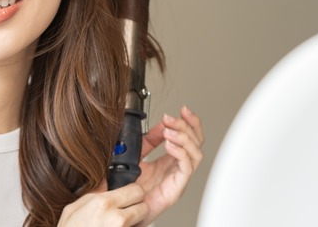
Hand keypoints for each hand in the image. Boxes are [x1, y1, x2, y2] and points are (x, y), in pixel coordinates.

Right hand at [58, 182, 148, 226]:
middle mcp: (116, 218)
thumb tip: (105, 183)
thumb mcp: (73, 209)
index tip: (130, 194)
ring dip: (136, 221)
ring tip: (119, 223)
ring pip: (142, 222)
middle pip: (144, 206)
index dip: (134, 192)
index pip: (136, 190)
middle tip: (128, 210)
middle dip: (138, 206)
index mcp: (104, 203)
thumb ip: (93, 194)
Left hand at [134, 106, 203, 225]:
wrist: (121, 208)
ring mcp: (178, 178)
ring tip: (169, 131)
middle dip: (186, 126)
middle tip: (170, 118)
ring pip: (196, 154)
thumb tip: (162, 124)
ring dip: (184, 138)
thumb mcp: (137, 154)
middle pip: (196, 143)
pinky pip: (186, 169)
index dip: (190, 122)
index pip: (189, 137)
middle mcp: (177, 168)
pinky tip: (169, 145)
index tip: (183, 109)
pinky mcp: (176, 189)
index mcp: (169, 159)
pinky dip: (181, 153)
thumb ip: (150, 139)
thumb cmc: (129, 187)